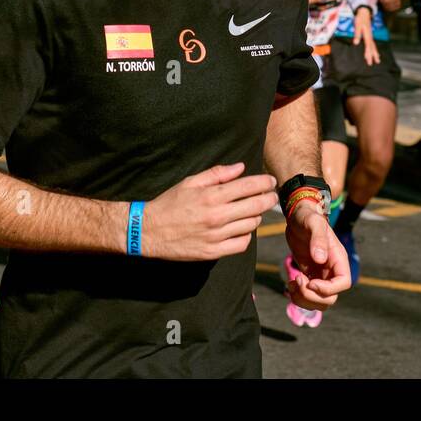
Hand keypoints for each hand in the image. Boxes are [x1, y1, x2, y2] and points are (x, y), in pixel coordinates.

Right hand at [141, 162, 276, 260]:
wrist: (148, 231)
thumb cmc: (170, 203)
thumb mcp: (190, 182)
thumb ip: (217, 174)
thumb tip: (240, 168)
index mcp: (212, 196)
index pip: (248, 186)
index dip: (264, 182)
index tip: (270, 181)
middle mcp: (217, 216)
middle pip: (256, 206)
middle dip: (268, 198)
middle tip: (272, 195)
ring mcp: (216, 236)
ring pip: (251, 225)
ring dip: (256, 216)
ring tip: (253, 211)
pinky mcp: (213, 252)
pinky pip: (241, 244)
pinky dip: (246, 235)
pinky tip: (241, 228)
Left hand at [284, 202, 350, 310]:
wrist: (298, 216)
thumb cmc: (308, 216)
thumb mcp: (313, 223)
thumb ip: (318, 239)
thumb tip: (320, 259)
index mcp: (339, 258)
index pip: (343, 283)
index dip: (328, 289)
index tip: (310, 282)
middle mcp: (332, 270)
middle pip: (330, 298)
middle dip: (312, 296)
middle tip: (298, 280)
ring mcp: (321, 275)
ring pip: (319, 302)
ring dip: (304, 299)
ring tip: (292, 284)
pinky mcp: (310, 277)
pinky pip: (308, 296)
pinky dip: (298, 296)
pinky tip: (290, 283)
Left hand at [352, 9, 380, 64]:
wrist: (364, 12)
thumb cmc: (360, 18)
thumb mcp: (357, 25)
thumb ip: (357, 34)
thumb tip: (355, 43)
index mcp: (367, 35)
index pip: (368, 46)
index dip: (368, 53)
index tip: (368, 60)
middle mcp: (370, 36)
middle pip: (372, 47)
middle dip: (373, 55)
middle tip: (374, 63)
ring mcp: (370, 36)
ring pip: (374, 46)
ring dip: (375, 53)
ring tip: (378, 60)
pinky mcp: (370, 35)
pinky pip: (373, 44)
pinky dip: (374, 49)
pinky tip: (376, 52)